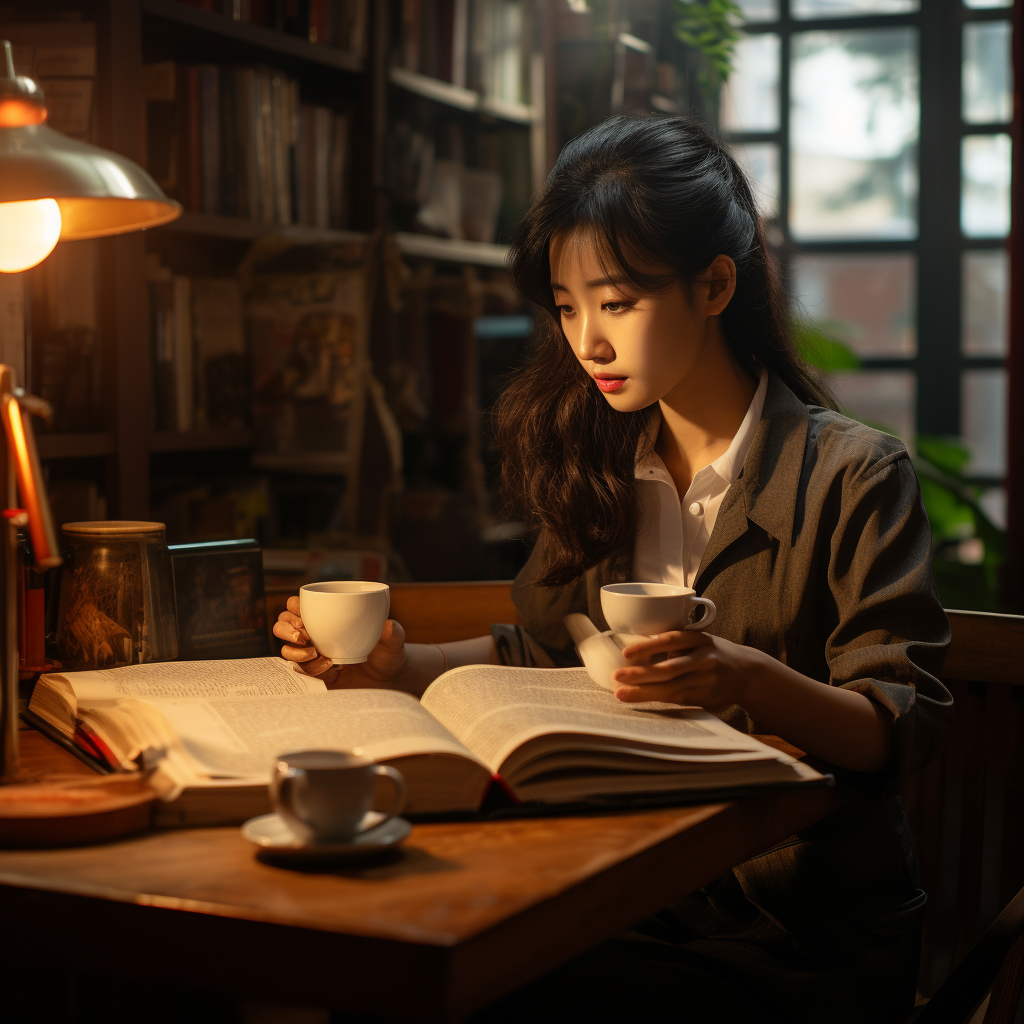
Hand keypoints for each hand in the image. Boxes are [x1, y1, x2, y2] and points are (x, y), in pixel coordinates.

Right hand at [272, 596, 406, 688]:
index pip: (298, 605)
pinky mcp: (315, 675)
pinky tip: (327, 667)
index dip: (293, 607)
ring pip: (286, 650)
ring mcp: (312, 655)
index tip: (302, 613)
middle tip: (304, 635)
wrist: (387, 682)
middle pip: (282, 625)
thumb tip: (389, 625)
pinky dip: (310, 669)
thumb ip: (393, 634)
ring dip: (294, 651)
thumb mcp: (393, 643)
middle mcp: (315, 634)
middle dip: (286, 628)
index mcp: (327, 618)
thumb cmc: (387, 655)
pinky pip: (300, 671)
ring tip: (314, 652)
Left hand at [613, 630, 768, 710]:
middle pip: (670, 668)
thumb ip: (675, 644)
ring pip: (672, 689)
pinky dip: (659, 701)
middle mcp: (705, 658)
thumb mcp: (698, 640)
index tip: (626, 653)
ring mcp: (708, 680)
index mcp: (700, 639)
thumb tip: (634, 651)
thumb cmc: (712, 653)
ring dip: (644, 692)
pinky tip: (641, 700)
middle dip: (641, 674)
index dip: (649, 646)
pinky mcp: (708, 698)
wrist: (747, 673)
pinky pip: (679, 700)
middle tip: (617, 676)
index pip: (672, 640)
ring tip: (622, 694)